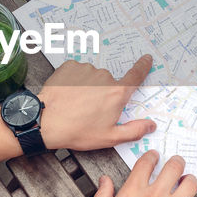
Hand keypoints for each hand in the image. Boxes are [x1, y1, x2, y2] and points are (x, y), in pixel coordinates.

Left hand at [39, 55, 155, 150]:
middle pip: (110, 83)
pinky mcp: (70, 66)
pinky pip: (78, 72)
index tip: (147, 59)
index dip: (143, 66)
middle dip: (104, 94)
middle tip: (92, 110)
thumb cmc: (78, 131)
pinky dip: (75, 81)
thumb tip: (150, 125)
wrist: (46, 121)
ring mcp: (86, 69)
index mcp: (117, 93)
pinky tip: (69, 95)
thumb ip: (134, 130)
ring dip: (88, 87)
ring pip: (93, 77)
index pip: (136, 75)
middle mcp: (104, 77)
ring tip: (77, 104)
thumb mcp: (110, 137)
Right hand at [86, 152, 196, 196]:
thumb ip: (102, 196)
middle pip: (173, 167)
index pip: (146, 163)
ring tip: (188, 182)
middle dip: (176, 162)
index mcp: (132, 192)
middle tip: (177, 163)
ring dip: (190, 180)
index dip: (152, 156)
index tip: (154, 157)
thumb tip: (105, 180)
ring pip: (190, 186)